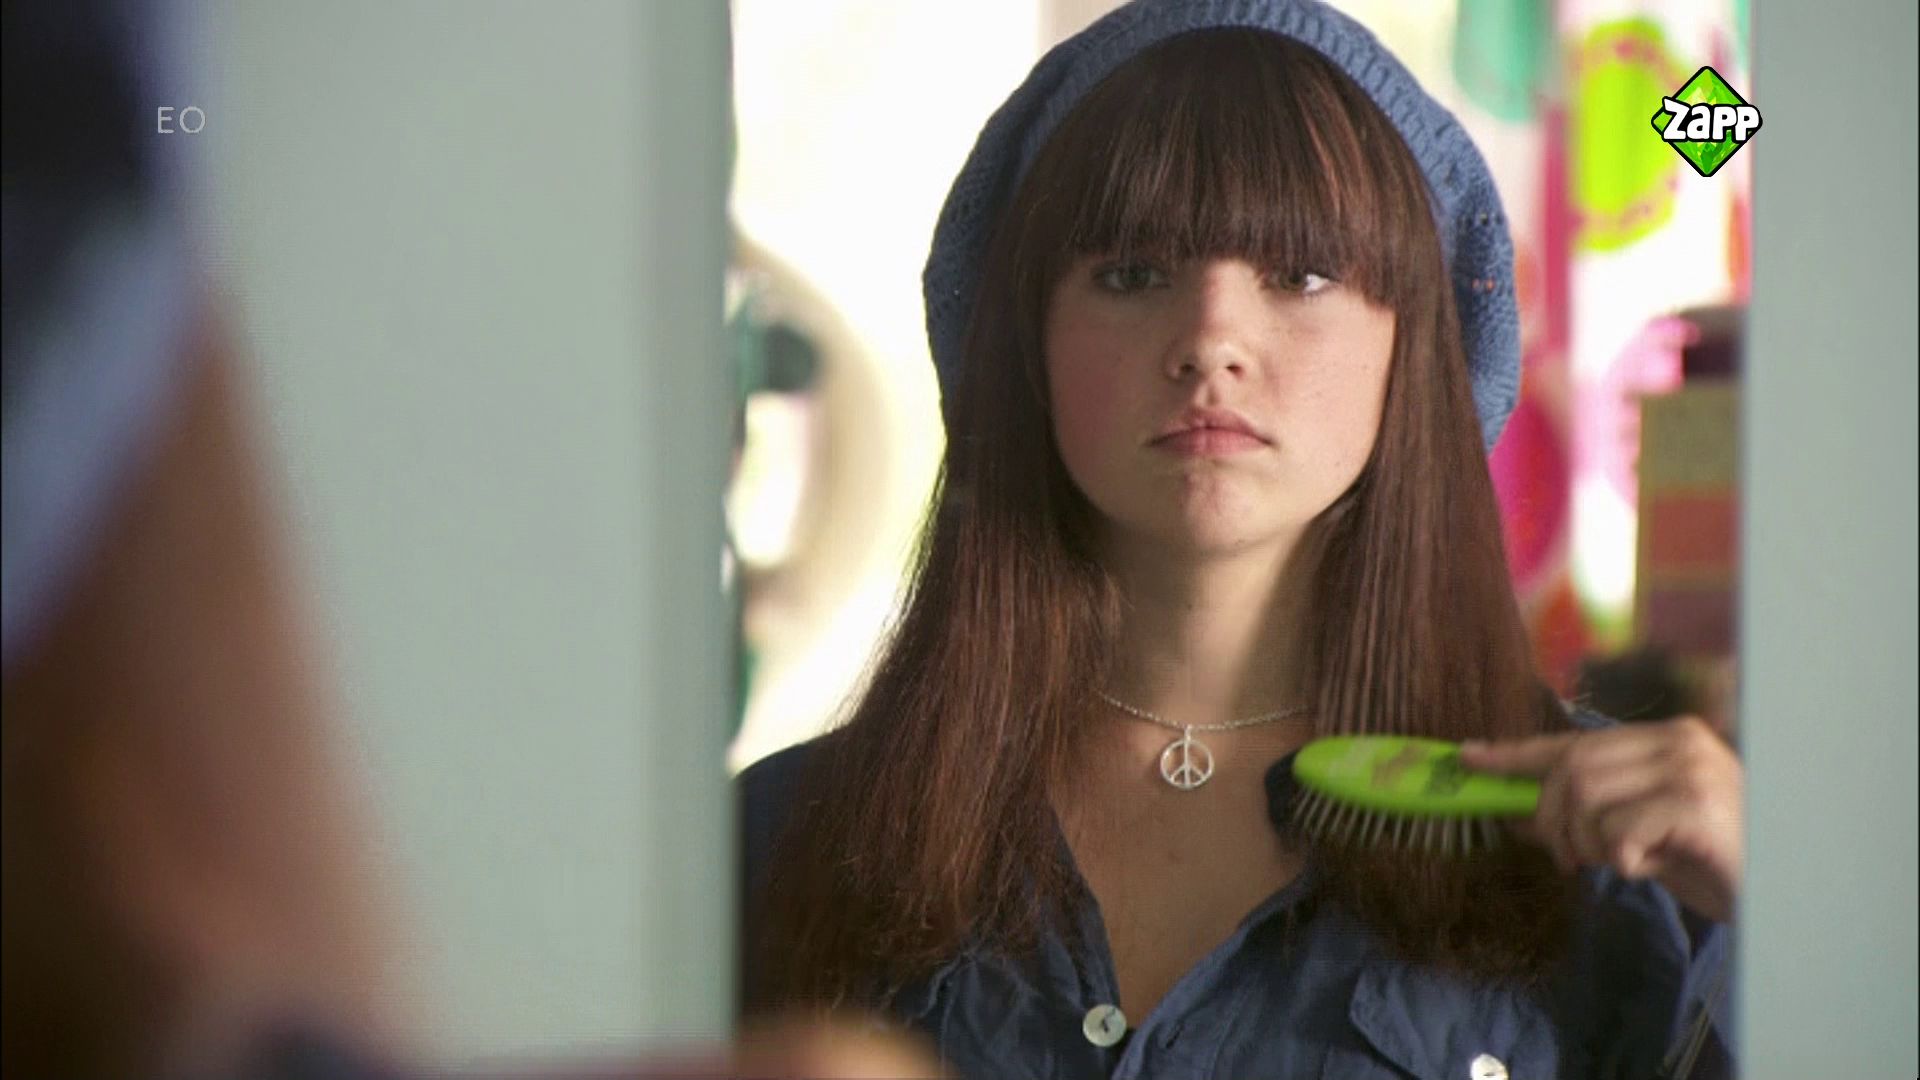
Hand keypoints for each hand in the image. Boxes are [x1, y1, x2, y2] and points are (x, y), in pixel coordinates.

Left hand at [1460, 717, 1741, 923]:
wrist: (1779, 896)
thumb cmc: (1710, 863)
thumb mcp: (1635, 835)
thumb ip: (1583, 818)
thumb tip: (1517, 814)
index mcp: (1661, 739)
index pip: (1573, 741)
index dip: (1515, 753)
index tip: (1468, 758)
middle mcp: (1676, 741)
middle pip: (1569, 771)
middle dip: (1551, 820)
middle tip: (1568, 858)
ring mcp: (1689, 768)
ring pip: (1585, 800)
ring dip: (1587, 844)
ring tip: (1622, 861)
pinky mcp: (1696, 804)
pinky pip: (1618, 832)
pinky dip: (1622, 859)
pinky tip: (1652, 865)